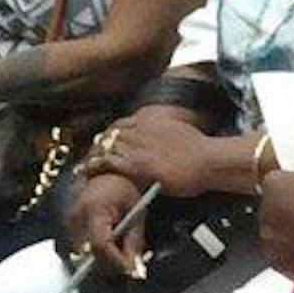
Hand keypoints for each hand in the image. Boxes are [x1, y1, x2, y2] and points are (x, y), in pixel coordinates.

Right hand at [63, 170, 149, 275]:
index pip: (100, 245)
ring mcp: (66, 223)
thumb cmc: (122, 188)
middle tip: (129, 266)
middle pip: (88, 257)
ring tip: (118, 254)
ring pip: (81, 258)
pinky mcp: (65, 228)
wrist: (104, 173)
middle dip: (110, 267)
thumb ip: (135, 243)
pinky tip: (106, 250)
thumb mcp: (136, 212)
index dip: (116, 262)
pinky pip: (76, 252)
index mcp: (93, 209)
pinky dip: (92, 257)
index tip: (132, 271)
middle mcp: (75, 217)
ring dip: (100, 263)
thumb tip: (135, 270)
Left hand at [77, 112, 218, 197]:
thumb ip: (164, 132)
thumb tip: (162, 137)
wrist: (209, 160)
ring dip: (93, 155)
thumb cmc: (202, 151)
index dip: (110, 134)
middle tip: (90, 155)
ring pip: (106, 146)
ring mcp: (138, 147)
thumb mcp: (180, 132)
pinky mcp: (138, 165)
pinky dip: (95, 165)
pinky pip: (108, 162)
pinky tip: (87, 171)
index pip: (122, 124)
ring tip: (84, 165)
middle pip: (110, 134)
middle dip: (99, 145)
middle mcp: (141, 130)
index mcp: (151, 121)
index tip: (104, 142)